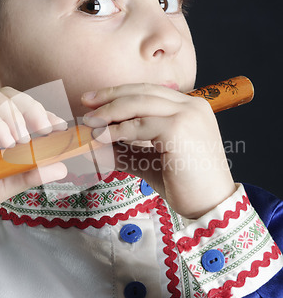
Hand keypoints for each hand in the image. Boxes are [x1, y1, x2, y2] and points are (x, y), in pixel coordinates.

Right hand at [0, 87, 66, 224]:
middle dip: (33, 108)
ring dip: (15, 115)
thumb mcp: (2, 186)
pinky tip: (6, 146)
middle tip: (46, 130)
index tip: (60, 127)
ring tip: (22, 142)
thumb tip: (61, 168)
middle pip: (8, 94)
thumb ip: (29, 175)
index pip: (20, 107)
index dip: (42, 113)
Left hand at [82, 83, 235, 218]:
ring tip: (90, 122)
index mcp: (190, 108)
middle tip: (86, 103)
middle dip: (111, 96)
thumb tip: (98, 145)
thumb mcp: (151, 161)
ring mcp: (187, 115)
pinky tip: (102, 136)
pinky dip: (117, 130)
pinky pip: (139, 124)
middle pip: (142, 92)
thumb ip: (128, 150)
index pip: (150, 92)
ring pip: (139, 103)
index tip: (97, 101)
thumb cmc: (186, 185)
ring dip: (110, 112)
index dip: (121, 93)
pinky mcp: (178, 129)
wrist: (211, 206)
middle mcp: (191, 106)